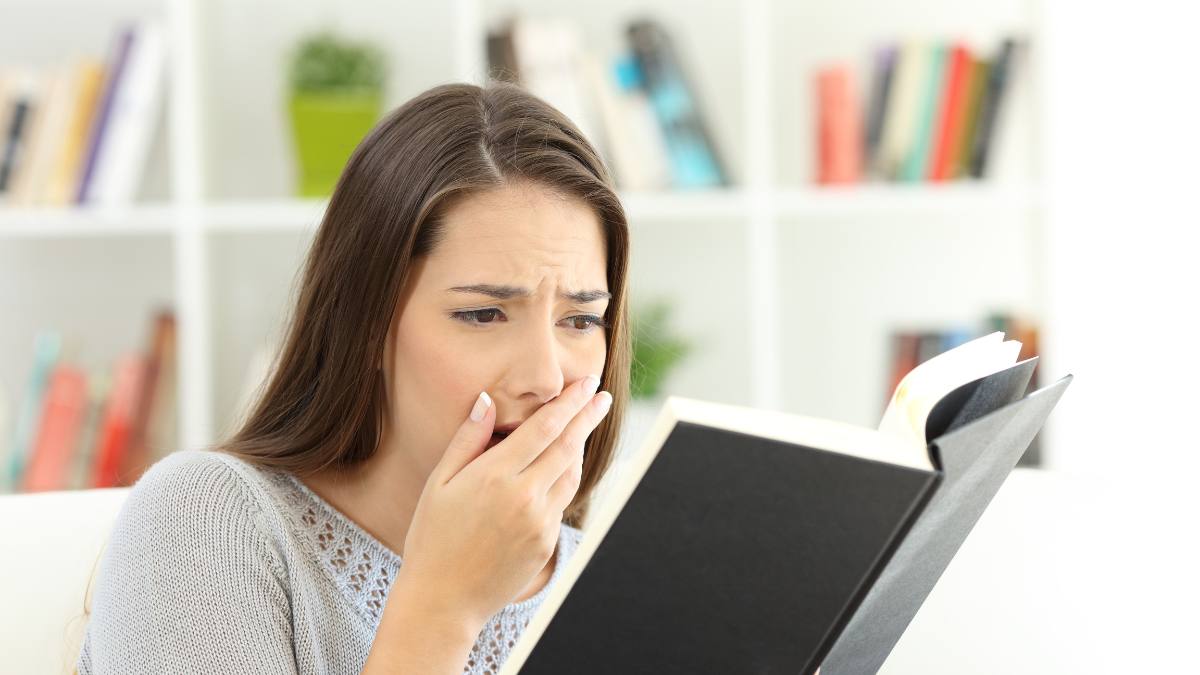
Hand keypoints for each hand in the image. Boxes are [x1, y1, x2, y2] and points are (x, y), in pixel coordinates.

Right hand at [398, 374, 612, 627]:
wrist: (443, 600)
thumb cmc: (432, 538)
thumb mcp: (439, 483)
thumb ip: (467, 439)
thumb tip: (486, 401)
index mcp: (495, 476)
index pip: (545, 428)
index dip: (570, 402)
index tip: (587, 384)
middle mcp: (524, 497)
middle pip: (568, 446)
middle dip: (588, 416)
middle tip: (601, 395)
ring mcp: (540, 522)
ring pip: (571, 474)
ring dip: (581, 446)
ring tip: (585, 425)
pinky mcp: (546, 543)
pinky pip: (562, 502)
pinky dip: (566, 478)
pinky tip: (562, 466)